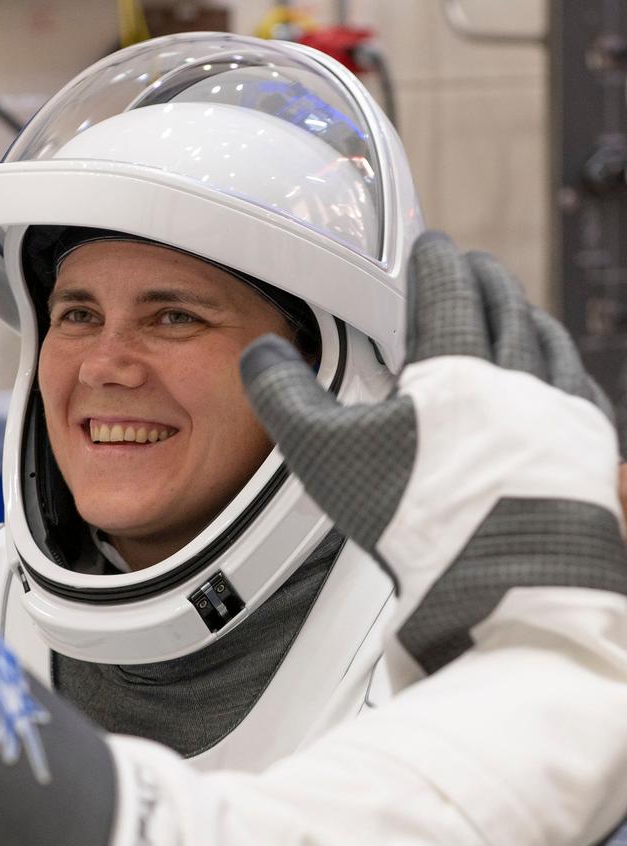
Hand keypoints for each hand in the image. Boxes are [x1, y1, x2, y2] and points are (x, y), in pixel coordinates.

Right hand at [239, 231, 626, 688]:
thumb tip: (262, 356)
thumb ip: (287, 398)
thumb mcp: (329, 456)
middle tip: (471, 270)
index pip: (449, 291)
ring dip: (526, 318)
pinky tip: (557, 380)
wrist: (507, 590)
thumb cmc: (421, 526)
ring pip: (550, 342)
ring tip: (513, 314)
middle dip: (484, 280)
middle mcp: (521, 380)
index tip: (431, 248)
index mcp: (458, 370)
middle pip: (506, 306)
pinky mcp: (590, 454)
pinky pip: (582, 388)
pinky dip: (563, 368)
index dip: (436, 262)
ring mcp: (563, 416)